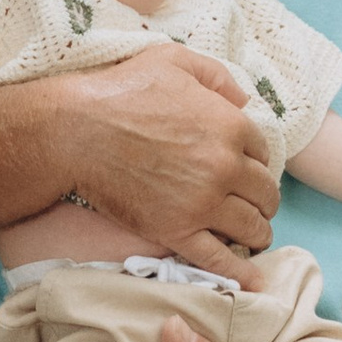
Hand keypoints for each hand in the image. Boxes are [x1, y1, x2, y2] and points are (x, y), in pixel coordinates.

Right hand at [57, 44, 280, 259]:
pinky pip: (220, 259)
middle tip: (254, 204)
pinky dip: (240, 272)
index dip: (255, 160)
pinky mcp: (176, 231)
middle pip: (266, 193)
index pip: (264, 152)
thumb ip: (216, 76)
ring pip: (252, 227)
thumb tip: (244, 100)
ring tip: (252, 235)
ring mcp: (203, 203)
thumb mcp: (173, 60)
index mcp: (230, 125)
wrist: (75, 132)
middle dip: (263, 199)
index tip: (246, 168)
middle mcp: (225, 167)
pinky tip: (252, 281)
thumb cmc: (120, 91)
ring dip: (257, 233)